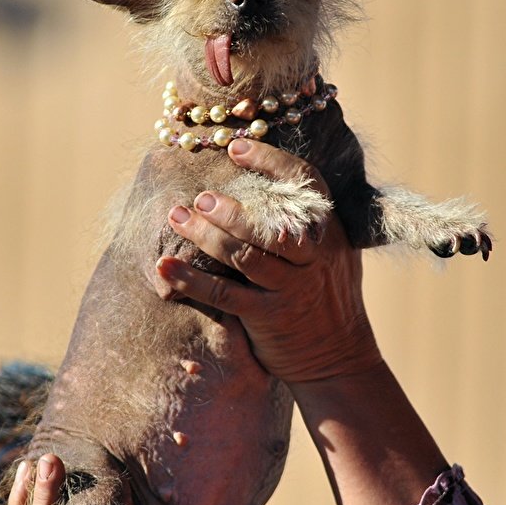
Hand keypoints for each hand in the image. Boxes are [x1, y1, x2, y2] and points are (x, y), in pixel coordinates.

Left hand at [153, 139, 383, 383]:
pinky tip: (165, 267)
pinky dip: (192, 280)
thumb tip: (269, 176)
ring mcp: (291, 288)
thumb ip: (307, 220)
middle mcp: (313, 257)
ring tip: (177, 217)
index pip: (305, 183)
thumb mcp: (333, 252)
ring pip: (245, 256)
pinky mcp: (268, 317)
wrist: (340, 357)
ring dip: (206, 236)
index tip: (236, 146)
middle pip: (270, 225)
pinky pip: (225, 295)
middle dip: (232, 209)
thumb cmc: (327, 295)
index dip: (270, 161)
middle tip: (200, 196)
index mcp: (329, 231)